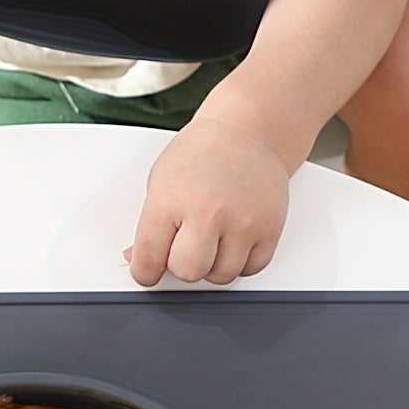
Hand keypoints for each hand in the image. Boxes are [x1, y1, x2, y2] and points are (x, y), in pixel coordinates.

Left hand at [126, 116, 289, 285]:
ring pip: (221, 276)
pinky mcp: (269, 229)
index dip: (145, 272)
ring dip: (213, 266)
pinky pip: (251, 269)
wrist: (248, 132)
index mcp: (171, 200)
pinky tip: (233, 241)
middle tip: (185, 247)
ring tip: (212, 240)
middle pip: (188, 273)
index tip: (148, 271)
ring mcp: (242, 222)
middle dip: (182, 266)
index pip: (149, 259)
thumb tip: (139, 258)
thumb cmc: (202, 152)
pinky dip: (240, 262)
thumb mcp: (161, 180)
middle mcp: (208, 212)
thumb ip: (149, 224)